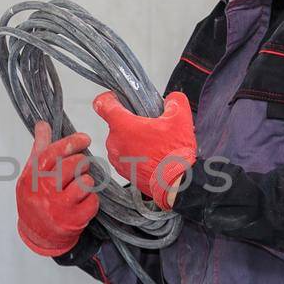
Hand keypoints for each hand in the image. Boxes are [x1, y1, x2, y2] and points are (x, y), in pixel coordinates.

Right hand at [15, 121, 99, 255]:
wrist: (37, 235)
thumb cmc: (35, 199)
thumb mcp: (30, 175)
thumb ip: (39, 150)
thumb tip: (42, 125)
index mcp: (33, 178)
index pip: (52, 154)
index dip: (71, 143)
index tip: (84, 138)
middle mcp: (45, 192)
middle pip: (72, 166)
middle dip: (82, 162)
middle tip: (82, 165)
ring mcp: (59, 207)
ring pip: (85, 183)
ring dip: (86, 181)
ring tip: (80, 185)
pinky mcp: (73, 221)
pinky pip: (92, 200)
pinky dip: (91, 199)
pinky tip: (82, 201)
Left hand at [91, 91, 196, 209]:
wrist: (176, 185)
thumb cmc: (174, 154)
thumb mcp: (181, 118)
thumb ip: (175, 101)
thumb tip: (172, 100)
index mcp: (123, 125)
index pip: (102, 104)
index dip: (109, 98)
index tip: (117, 99)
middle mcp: (115, 142)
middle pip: (116, 123)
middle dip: (131, 122)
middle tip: (150, 127)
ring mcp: (117, 158)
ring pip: (121, 140)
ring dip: (133, 139)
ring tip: (153, 143)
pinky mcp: (122, 170)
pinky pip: (125, 155)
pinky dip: (134, 153)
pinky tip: (151, 155)